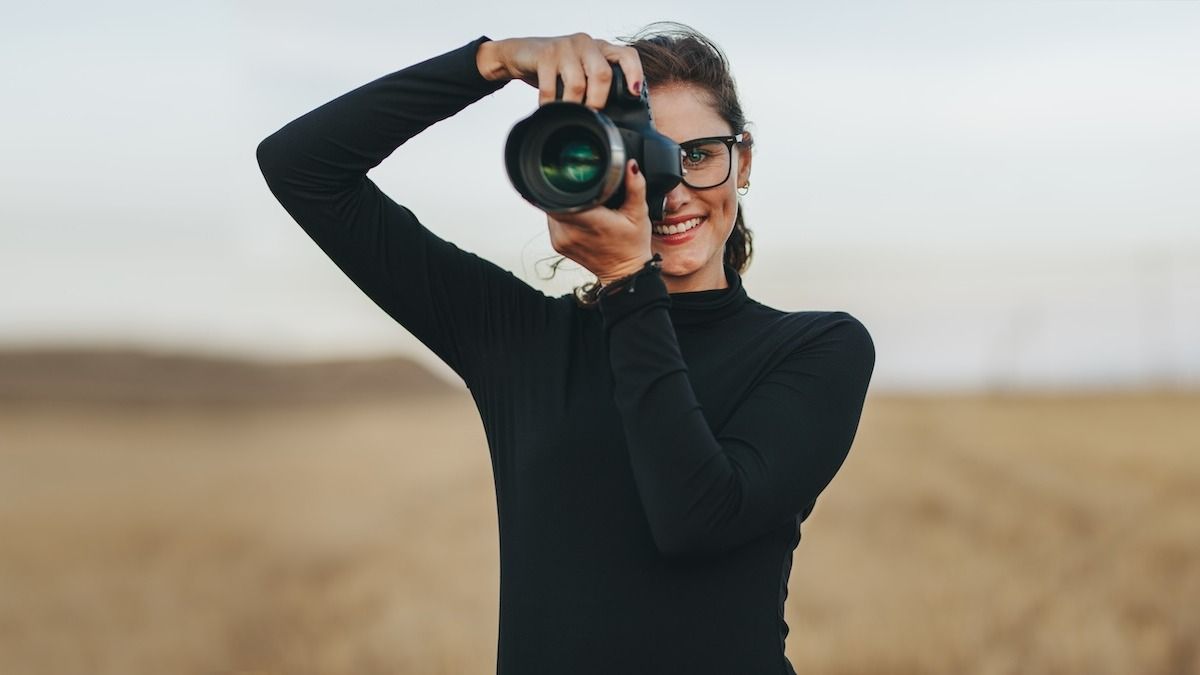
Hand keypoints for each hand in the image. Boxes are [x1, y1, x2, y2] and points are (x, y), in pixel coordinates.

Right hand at [476, 33, 643, 108]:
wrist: (519, 54)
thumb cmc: (555, 68)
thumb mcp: (579, 71)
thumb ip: (595, 85)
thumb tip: (610, 119)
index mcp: (600, 48)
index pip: (627, 55)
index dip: (634, 73)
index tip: (634, 93)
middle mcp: (586, 44)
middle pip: (603, 74)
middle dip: (598, 101)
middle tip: (592, 116)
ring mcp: (566, 47)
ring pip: (578, 83)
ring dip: (573, 106)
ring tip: (568, 114)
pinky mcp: (546, 54)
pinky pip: (551, 87)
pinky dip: (550, 104)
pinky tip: (549, 109)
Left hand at [547, 159, 652, 284]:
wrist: (624, 274)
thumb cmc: (632, 246)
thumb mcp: (639, 214)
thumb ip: (635, 187)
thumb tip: (631, 165)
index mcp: (591, 222)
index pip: (565, 195)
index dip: (567, 182)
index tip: (578, 177)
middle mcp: (570, 232)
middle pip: (555, 199)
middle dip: (567, 190)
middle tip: (584, 189)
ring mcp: (561, 240)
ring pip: (551, 209)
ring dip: (564, 202)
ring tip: (583, 203)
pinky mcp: (557, 245)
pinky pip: (553, 220)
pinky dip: (562, 214)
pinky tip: (578, 215)